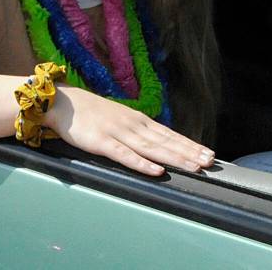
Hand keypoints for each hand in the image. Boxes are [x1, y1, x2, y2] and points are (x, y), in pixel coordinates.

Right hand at [44, 85, 213, 176]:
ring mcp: (117, 132)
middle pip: (165, 141)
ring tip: (193, 166)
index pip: (168, 134)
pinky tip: (156, 170)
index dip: (189, 144)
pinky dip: (142, 163)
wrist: (61, 102)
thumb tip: (154, 140)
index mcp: (136, 120)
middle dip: (189, 152)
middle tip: (210, 162)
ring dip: (174, 158)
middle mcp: (131, 125)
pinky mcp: (101, 142)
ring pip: (151, 148)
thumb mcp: (117, 117)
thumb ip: (134, 129)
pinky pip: (125, 155)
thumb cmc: (88, 112)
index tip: (208, 153)